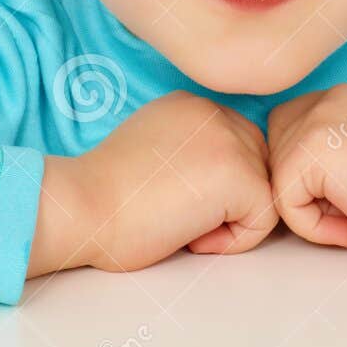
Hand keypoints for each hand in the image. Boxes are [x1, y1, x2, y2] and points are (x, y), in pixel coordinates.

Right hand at [30, 90, 277, 275]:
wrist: (83, 207)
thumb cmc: (104, 197)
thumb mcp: (152, 151)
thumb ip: (188, 151)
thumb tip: (218, 180)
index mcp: (191, 105)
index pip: (235, 147)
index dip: (213, 187)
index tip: (172, 201)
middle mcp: (214, 112)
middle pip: (257, 165)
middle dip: (229, 200)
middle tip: (179, 216)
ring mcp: (230, 140)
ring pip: (263, 191)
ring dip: (230, 220)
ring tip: (184, 225)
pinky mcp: (240, 175)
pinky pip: (264, 219)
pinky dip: (233, 241)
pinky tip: (192, 237)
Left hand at [266, 83, 346, 259]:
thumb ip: (336, 153)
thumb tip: (288, 176)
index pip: (291, 130)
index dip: (309, 173)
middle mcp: (331, 97)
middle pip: (275, 147)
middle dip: (301, 186)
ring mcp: (320, 117)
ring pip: (277, 176)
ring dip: (307, 210)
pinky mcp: (314, 146)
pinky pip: (282, 200)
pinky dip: (311, 227)